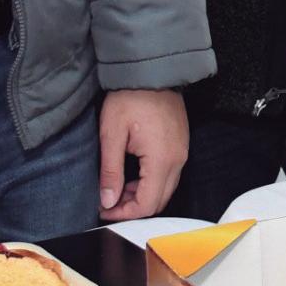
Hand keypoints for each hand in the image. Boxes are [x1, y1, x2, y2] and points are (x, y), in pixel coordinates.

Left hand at [100, 88, 188, 220]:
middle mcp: (178, 160)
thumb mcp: (112, 134)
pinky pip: (169, 175)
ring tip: (117, 187)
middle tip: (108, 201)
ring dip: (142, 195)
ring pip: (165, 189)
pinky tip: (132, 174)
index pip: (147, 204)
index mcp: (162, 159)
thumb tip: (107, 201)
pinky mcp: (181, 146)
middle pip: (159, 201)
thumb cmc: (130, 98)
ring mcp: (182, 152)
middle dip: (133, 208)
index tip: (104, 209)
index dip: (124, 213)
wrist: (152, 71)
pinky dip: (151, 182)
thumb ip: (111, 171)